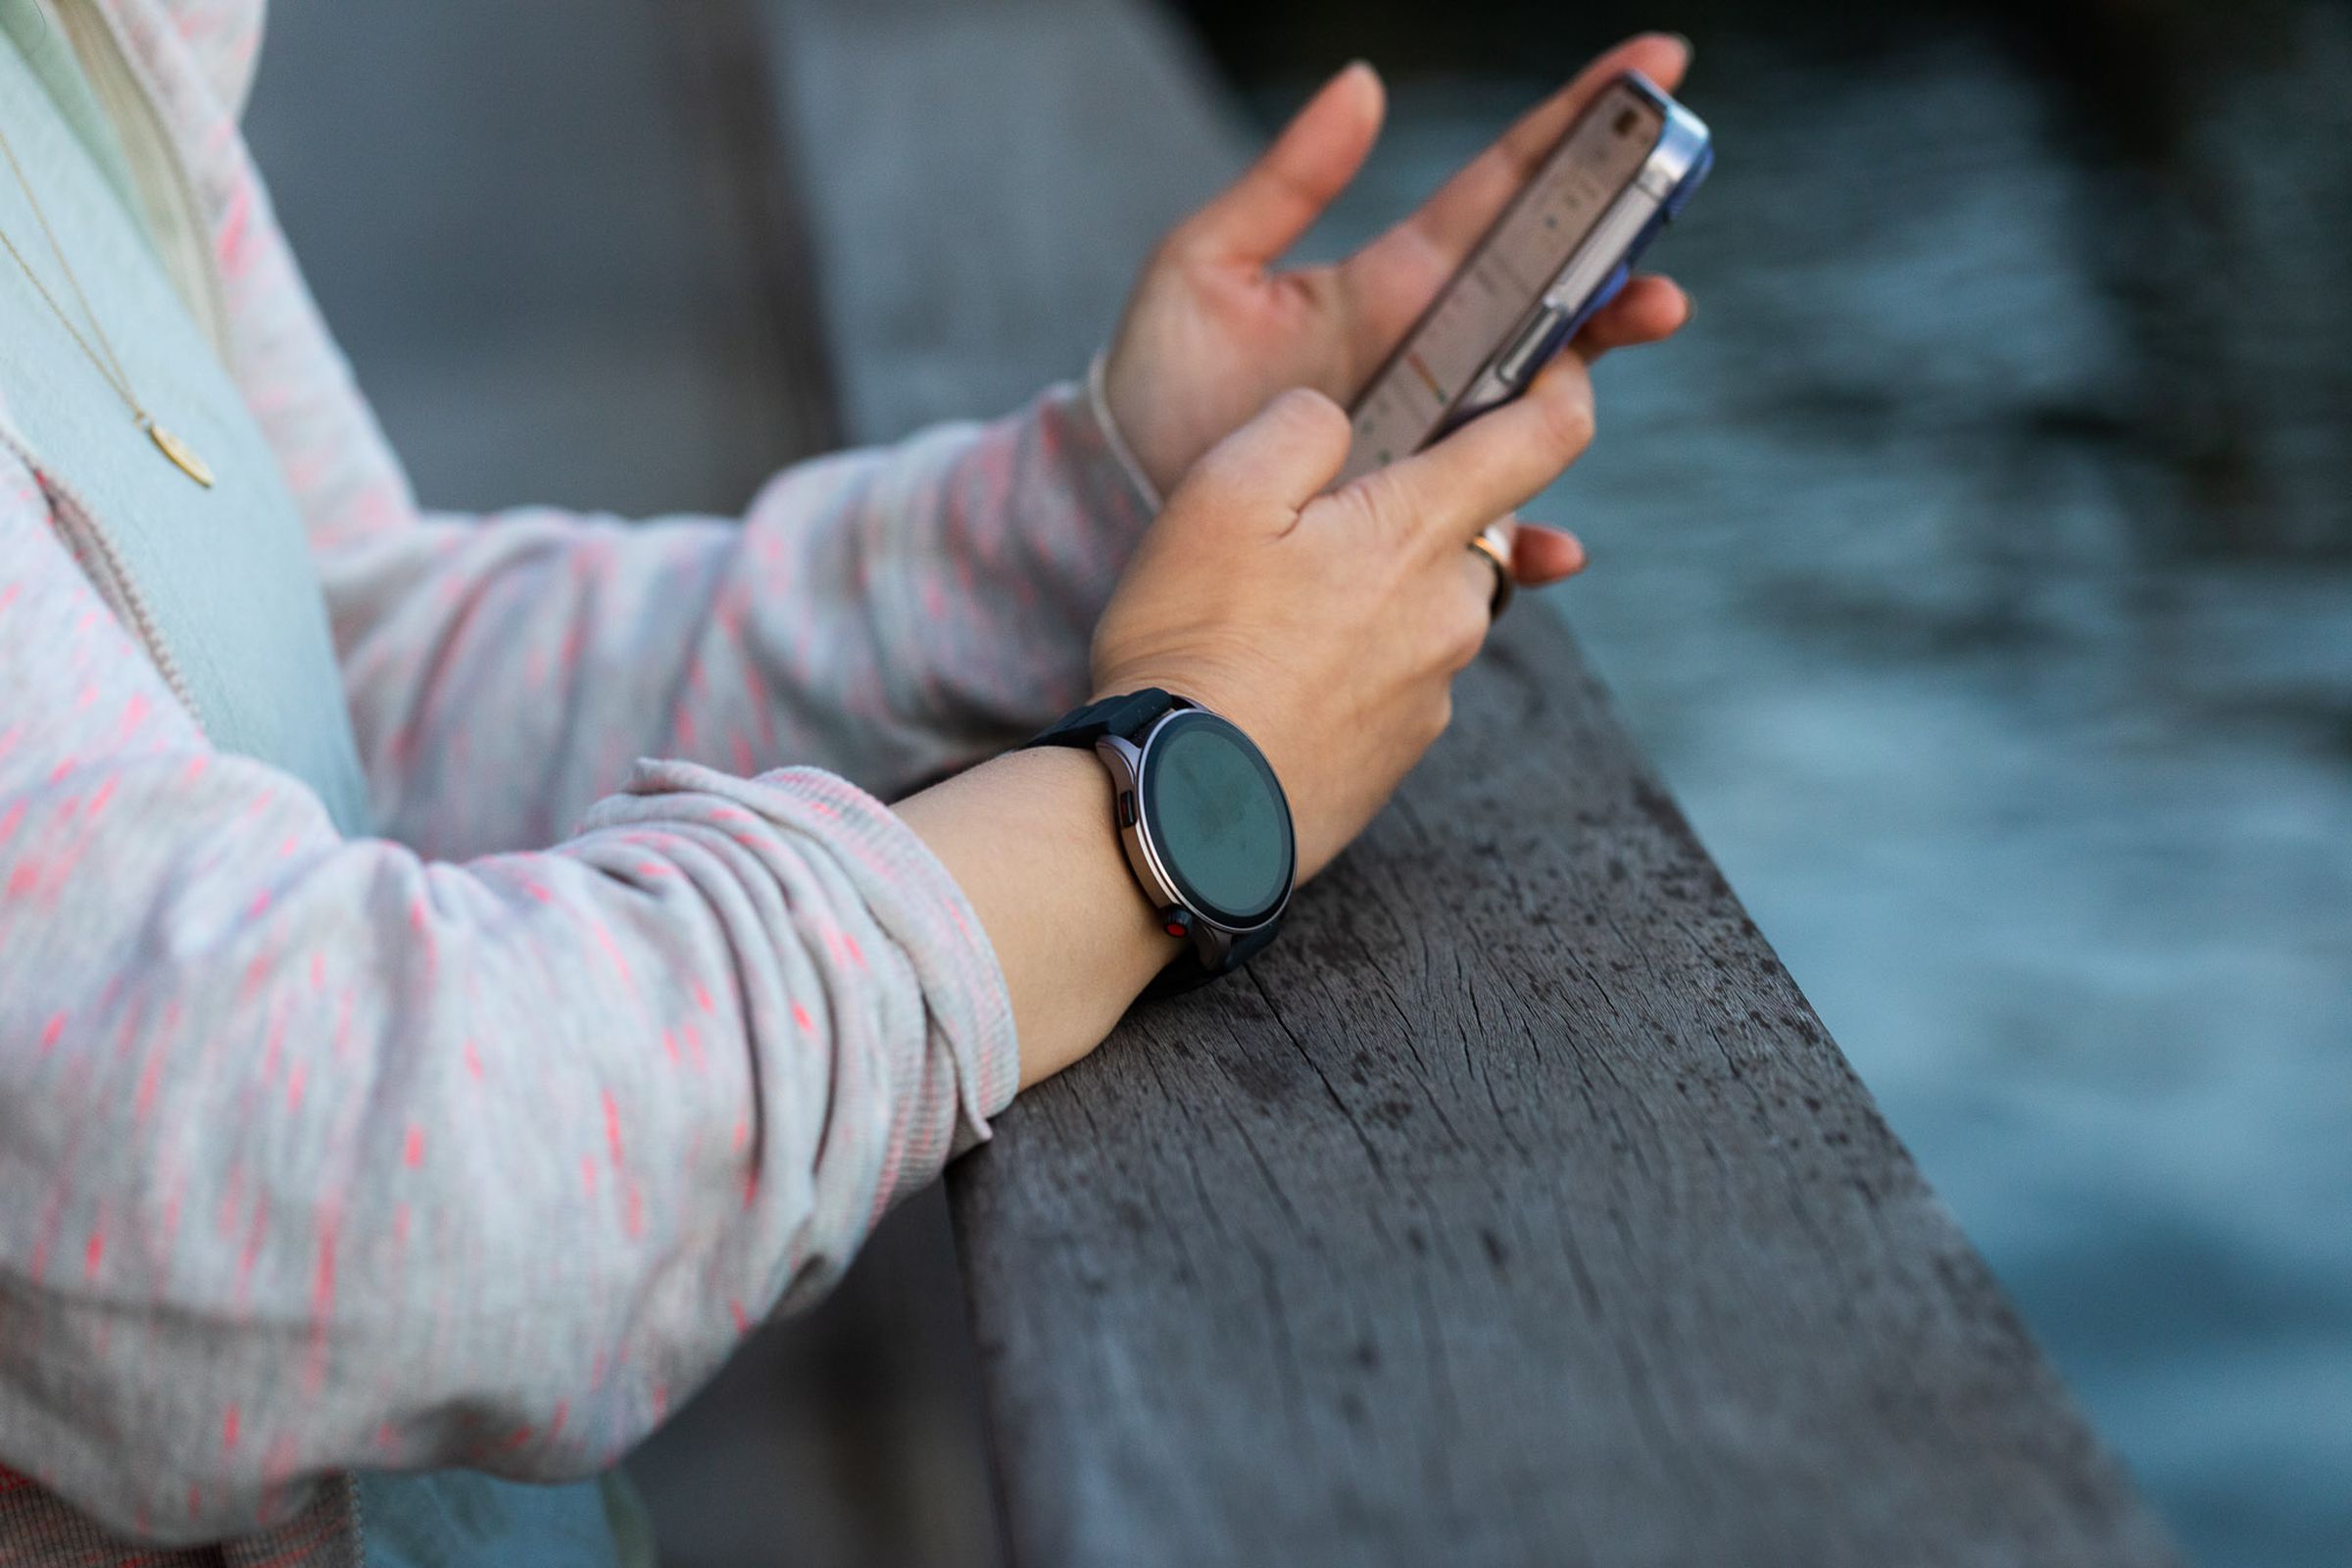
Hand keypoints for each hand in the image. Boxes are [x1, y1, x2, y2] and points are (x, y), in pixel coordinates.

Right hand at [1090, 352, 1599, 882]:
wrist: (1178, 807)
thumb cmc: (1192, 645)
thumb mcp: (1218, 495)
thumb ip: (1298, 428)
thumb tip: (1340, 421)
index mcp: (1418, 531)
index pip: (1542, 440)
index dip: (1561, 387)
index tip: (1556, 366)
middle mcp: (1451, 612)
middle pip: (1474, 531)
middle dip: (1418, 512)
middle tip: (1323, 522)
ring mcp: (1433, 692)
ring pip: (1430, 608)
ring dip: (1377, 595)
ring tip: (1276, 615)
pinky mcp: (1402, 753)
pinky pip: (1398, 679)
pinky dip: (1354, 666)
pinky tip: (1278, 678)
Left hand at [1103, 33, 1693, 588]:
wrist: (1121, 498)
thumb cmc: (1156, 385)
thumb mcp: (1203, 269)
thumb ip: (1283, 184)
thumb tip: (1361, 83)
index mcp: (1398, 281)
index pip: (1505, 191)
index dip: (1579, 127)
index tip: (1655, 66)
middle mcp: (1436, 355)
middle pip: (1554, 296)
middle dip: (1622, 257)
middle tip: (1665, 227)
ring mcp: (1434, 437)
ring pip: (1544, 402)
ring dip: (1597, 368)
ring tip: (1643, 316)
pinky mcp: (1414, 517)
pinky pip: (1489, 527)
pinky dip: (1530, 542)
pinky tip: (1549, 540)